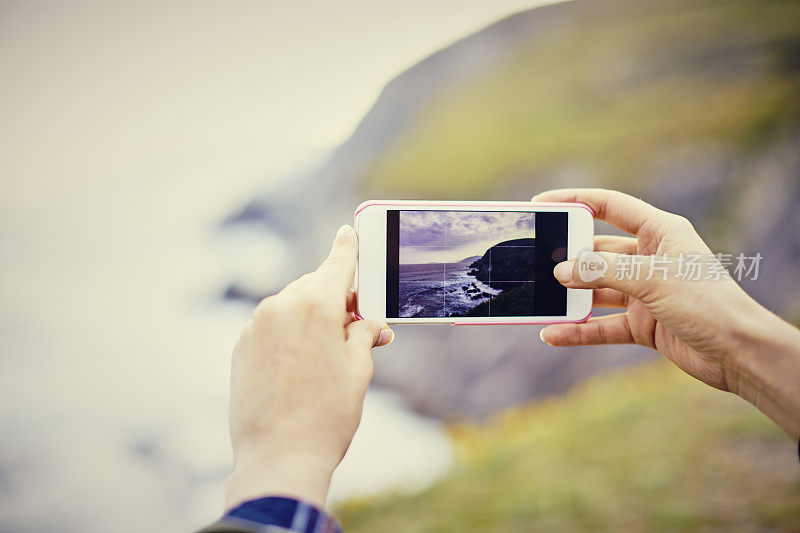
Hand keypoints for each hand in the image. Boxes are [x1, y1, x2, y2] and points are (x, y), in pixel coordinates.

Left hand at [225, 225, 393, 509]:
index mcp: (316, 306)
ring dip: (312, 317)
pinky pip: (271, 326)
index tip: (348, 231)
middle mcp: (281, 307)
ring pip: (292, 305)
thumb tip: (367, 321)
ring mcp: (256, 326)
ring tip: (331, 352)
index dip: (347, 247)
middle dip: (337, 299)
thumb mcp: (358, 370)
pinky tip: (301, 364)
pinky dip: (289, 333)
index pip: (337, 264)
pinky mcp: (241, 346)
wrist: (278, 458)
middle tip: (360, 324)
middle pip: (315, 286)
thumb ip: (362, 334)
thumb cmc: (327, 415)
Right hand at [534, 189, 799, 437]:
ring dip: (570, 297)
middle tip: (534, 262)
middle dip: (567, 258)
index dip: (575, 201)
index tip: (542, 203)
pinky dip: (579, 330)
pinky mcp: (642, 323)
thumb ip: (602, 272)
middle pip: (597, 251)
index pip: (610, 206)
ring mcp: (644, 292)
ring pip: (596, 290)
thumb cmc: (706, 304)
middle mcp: (649, 258)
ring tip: (538, 300)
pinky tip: (553, 334)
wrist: (738, 353)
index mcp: (659, 231)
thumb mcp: (651, 280)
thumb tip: (561, 272)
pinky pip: (602, 324)